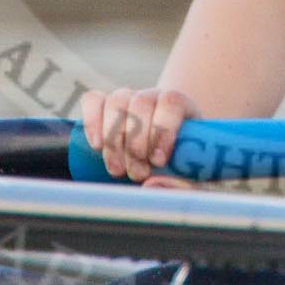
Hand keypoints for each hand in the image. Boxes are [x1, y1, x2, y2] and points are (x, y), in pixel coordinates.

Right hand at [78, 86, 199, 182]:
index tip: (158, 160)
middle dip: (136, 143)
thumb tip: (151, 185)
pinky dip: (92, 121)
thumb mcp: (192, 181)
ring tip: (118, 170)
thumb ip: (181, 186)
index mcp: (182, 107)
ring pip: (117, 102)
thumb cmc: (182, 170)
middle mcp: (154, 98)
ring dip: (114, 139)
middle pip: (141, 103)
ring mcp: (128, 99)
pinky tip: (97, 146)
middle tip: (138, 174)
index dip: (162, 129)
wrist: (163, 163)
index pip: (172, 102)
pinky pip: (93, 100)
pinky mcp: (104, 105)